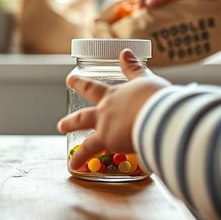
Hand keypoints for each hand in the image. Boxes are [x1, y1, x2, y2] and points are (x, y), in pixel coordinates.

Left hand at [57, 49, 170, 169]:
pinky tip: (72, 167)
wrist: (159, 116)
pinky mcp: (107, 139)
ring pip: (82, 123)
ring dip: (71, 124)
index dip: (85, 81)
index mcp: (117, 94)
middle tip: (65, 103)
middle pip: (88, 103)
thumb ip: (135, 68)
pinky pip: (90, 151)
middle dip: (77, 101)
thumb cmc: (158, 99)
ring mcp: (105, 123)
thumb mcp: (147, 80)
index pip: (100, 85)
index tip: (74, 77)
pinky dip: (80, 159)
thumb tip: (124, 52)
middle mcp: (107, 107)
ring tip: (61, 127)